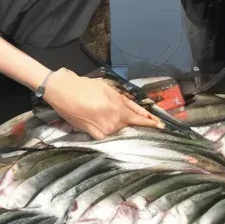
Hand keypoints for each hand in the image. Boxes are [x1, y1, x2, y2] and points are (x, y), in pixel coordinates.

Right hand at [43, 69, 163, 138]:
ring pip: (117, 131)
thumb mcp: (109, 89)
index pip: (139, 118)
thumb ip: (125, 101)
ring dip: (116, 125)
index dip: (150, 122)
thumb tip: (138, 112)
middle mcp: (114, 121)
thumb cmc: (86, 87)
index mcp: (119, 107)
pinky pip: (106, 135)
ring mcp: (105, 130)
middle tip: (122, 117)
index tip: (161, 126)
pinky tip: (97, 121)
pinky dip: (105, 130)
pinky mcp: (94, 136)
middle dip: (130, 122)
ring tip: (101, 114)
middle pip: (128, 125)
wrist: (64, 92)